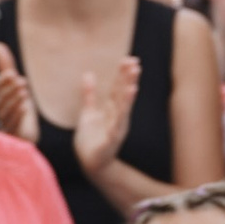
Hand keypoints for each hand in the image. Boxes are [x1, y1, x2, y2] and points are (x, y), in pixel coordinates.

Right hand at [0, 40, 35, 140]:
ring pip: (6, 112)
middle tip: (21, 80)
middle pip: (0, 100)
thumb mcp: (13, 85)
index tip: (11, 73)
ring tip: (24, 92)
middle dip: (9, 90)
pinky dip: (19, 116)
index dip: (2, 81)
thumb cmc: (17, 105)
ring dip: (14, 101)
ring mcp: (5, 123)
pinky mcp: (14, 133)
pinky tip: (26, 107)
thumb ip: (5, 66)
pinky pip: (13, 125)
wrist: (24, 133)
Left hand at [72, 56, 140, 181]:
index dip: (123, 74)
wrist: (90, 163)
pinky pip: (114, 130)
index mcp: (112, 110)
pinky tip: (121, 114)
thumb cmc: (91, 139)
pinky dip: (118, 122)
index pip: (118, 88)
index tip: (129, 59)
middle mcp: (117, 118)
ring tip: (133, 86)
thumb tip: (88, 74)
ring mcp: (115, 129)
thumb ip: (89, 94)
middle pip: (123, 96)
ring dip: (127, 100)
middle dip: (129, 81)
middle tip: (136, 65)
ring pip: (122, 112)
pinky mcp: (109, 142)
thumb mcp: (88, 113)